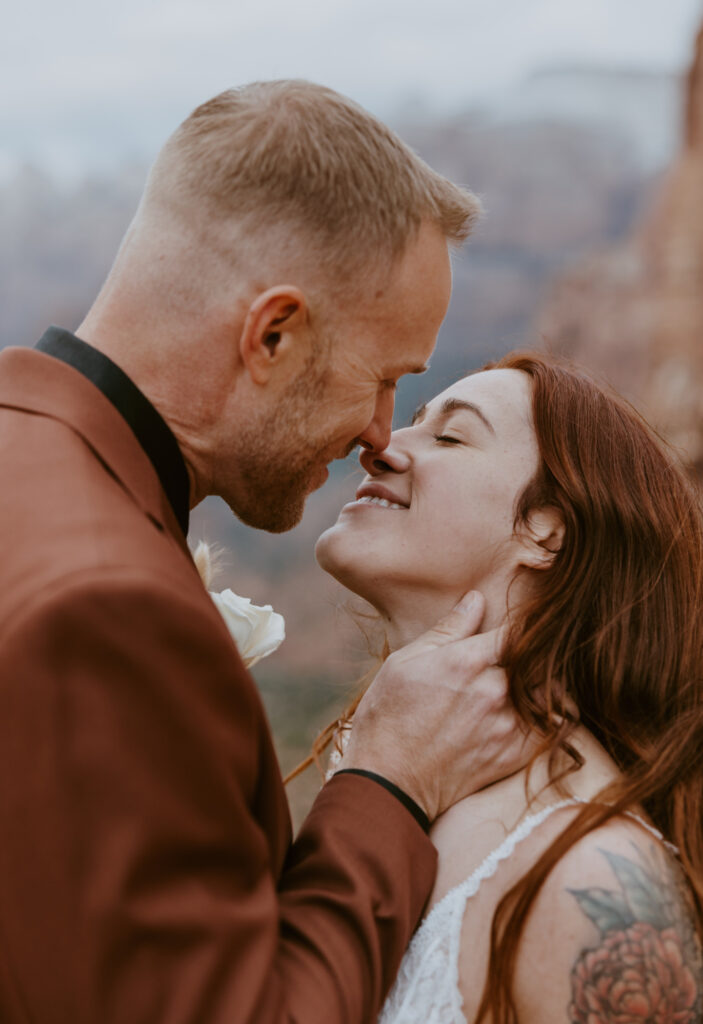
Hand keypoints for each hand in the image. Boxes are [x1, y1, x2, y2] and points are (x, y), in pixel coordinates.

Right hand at [336, 591, 534, 822]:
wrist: (388, 782)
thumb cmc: (388, 717)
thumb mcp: (404, 662)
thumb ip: (446, 631)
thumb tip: (476, 599)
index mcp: (466, 661)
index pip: (516, 628)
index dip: (521, 624)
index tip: (521, 625)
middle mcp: (494, 689)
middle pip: (533, 658)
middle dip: (528, 654)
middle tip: (527, 652)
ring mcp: (508, 723)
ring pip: (544, 690)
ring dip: (538, 683)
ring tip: (529, 680)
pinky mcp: (515, 753)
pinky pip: (551, 726)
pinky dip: (548, 715)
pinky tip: (535, 710)